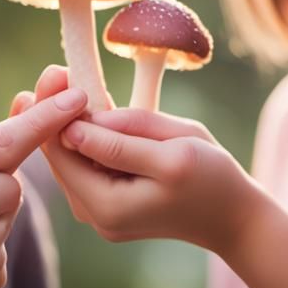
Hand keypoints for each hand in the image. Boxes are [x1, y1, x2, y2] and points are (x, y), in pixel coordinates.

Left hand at [13, 66, 262, 255]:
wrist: (234, 216)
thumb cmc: (212, 177)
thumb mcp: (172, 151)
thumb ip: (121, 141)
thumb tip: (71, 127)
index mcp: (109, 206)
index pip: (63, 153)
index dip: (53, 111)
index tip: (53, 72)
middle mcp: (96, 217)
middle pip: (61, 157)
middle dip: (56, 113)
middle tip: (52, 71)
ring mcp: (101, 214)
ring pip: (72, 158)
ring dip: (68, 122)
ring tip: (63, 81)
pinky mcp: (109, 204)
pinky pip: (87, 164)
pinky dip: (84, 135)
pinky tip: (83, 106)